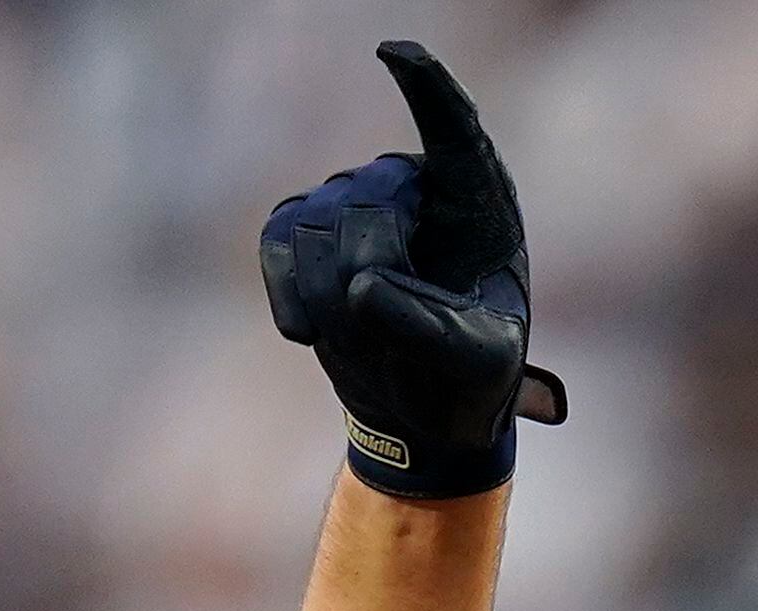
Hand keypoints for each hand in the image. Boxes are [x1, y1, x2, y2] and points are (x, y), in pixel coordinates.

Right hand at [258, 40, 568, 500]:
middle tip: (386, 331)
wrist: (426, 408)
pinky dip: (288, 293)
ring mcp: (354, 198)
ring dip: (330, 300)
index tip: (398, 54)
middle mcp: (415, 183)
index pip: (454, 130)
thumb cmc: (470, 378)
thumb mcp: (476, 366)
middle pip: (366, 201)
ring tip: (366, 340)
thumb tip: (360, 286)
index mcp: (479, 201)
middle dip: (368, 274)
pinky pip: (278, 241)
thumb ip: (428, 328)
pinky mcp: (306, 227)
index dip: (428, 88)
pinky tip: (306, 330)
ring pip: (314, 228)